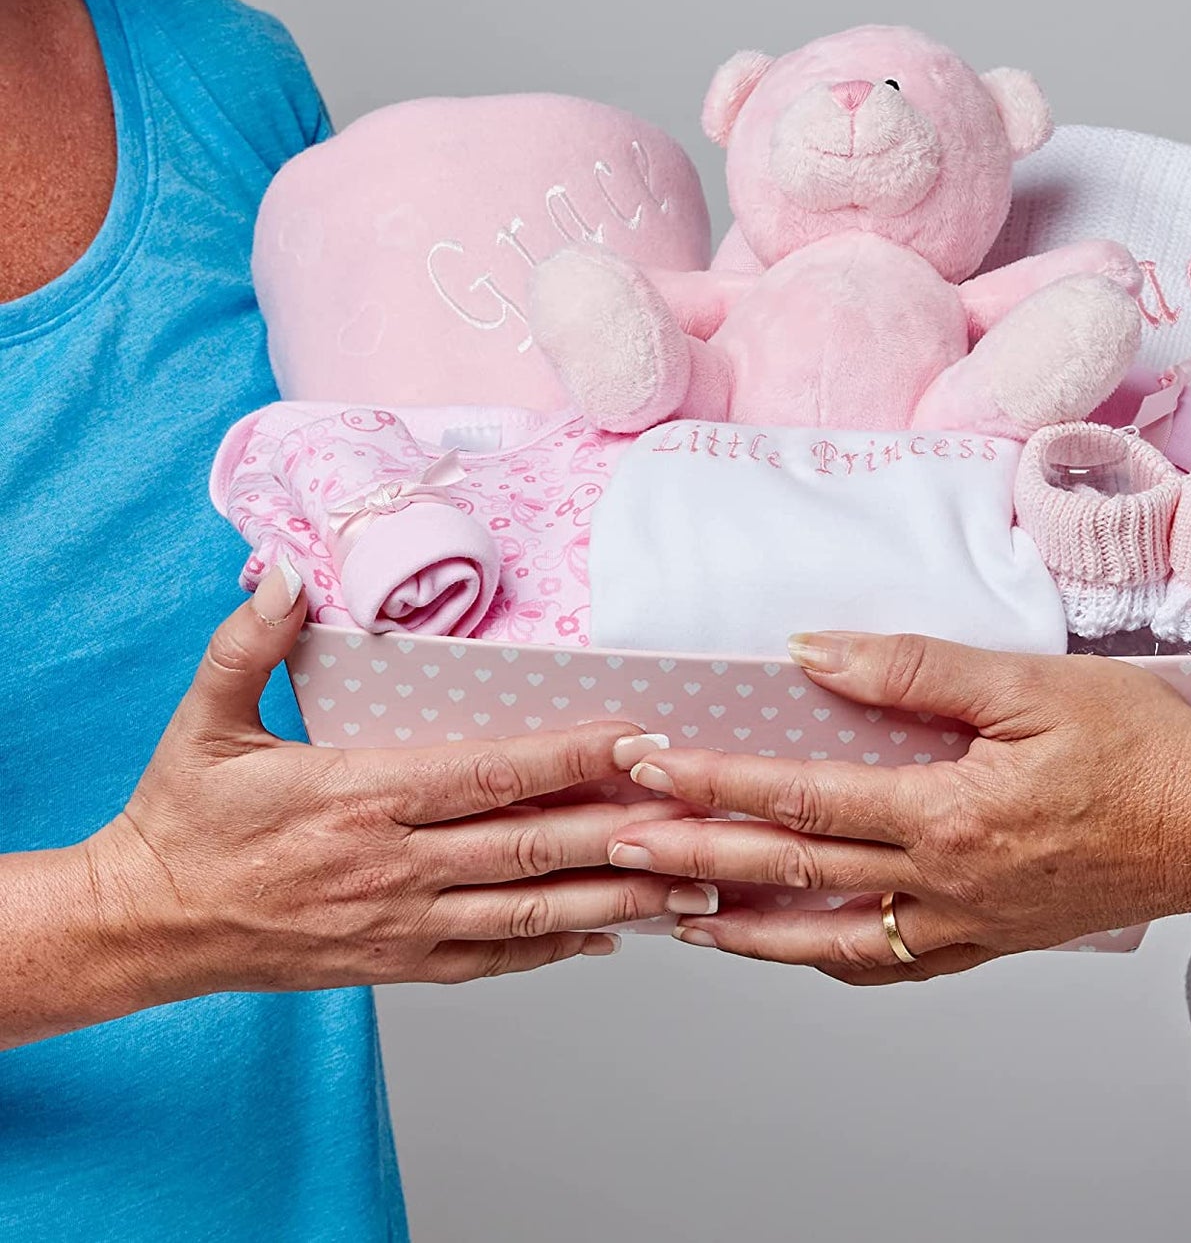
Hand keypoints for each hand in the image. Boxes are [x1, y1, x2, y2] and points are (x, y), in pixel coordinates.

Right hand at [79, 565, 713, 1008]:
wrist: (143, 924)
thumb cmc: (181, 820)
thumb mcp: (202, 719)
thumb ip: (249, 642)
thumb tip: (280, 572)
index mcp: (358, 793)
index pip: (488, 772)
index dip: (570, 754)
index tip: (638, 737)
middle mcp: (392, 863)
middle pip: (529, 845)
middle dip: (624, 829)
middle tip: (702, 814)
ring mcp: (400, 921)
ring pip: (529, 911)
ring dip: (616, 897)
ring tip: (688, 882)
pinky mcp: (396, 963)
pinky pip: (492, 959)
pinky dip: (556, 948)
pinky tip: (612, 934)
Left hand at [605, 631, 1190, 984]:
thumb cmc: (1142, 750)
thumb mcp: (1027, 682)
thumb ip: (910, 670)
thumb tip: (811, 655)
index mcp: (947, 816)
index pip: (799, 798)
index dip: (715, 778)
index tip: (647, 764)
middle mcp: (944, 885)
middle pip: (793, 876)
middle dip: (695, 857)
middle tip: (619, 846)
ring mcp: (965, 925)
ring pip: (828, 941)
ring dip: (744, 929)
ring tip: (677, 915)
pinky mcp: (988, 939)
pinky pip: (890, 964)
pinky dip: (827, 956)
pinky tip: (793, 944)